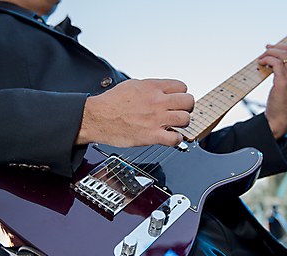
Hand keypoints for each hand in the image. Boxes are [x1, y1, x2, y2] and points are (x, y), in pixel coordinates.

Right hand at [74, 78, 193, 146]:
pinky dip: (176, 139)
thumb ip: (150, 87)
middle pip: (189, 101)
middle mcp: (157, 101)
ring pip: (186, 119)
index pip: (182, 87)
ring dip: (182, 123)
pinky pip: (176, 138)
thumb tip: (161, 89)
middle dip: (186, 107)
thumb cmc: (111, 103)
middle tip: (179, 112)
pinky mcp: (152, 135)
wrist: (97, 117)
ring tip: (175, 125)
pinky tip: (170, 137)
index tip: (177, 100)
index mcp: (153, 87)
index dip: (181, 94)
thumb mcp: (132, 85)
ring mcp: (156, 119)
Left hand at [257, 44, 286, 138]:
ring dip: (269, 53)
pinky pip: (275, 62)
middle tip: (267, 49)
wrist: (282, 122)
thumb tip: (278, 69)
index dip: (284, 49)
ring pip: (283, 54)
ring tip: (260, 58)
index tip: (272, 50)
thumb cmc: (283, 109)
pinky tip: (260, 63)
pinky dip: (267, 59)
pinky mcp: (283, 82)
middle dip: (278, 46)